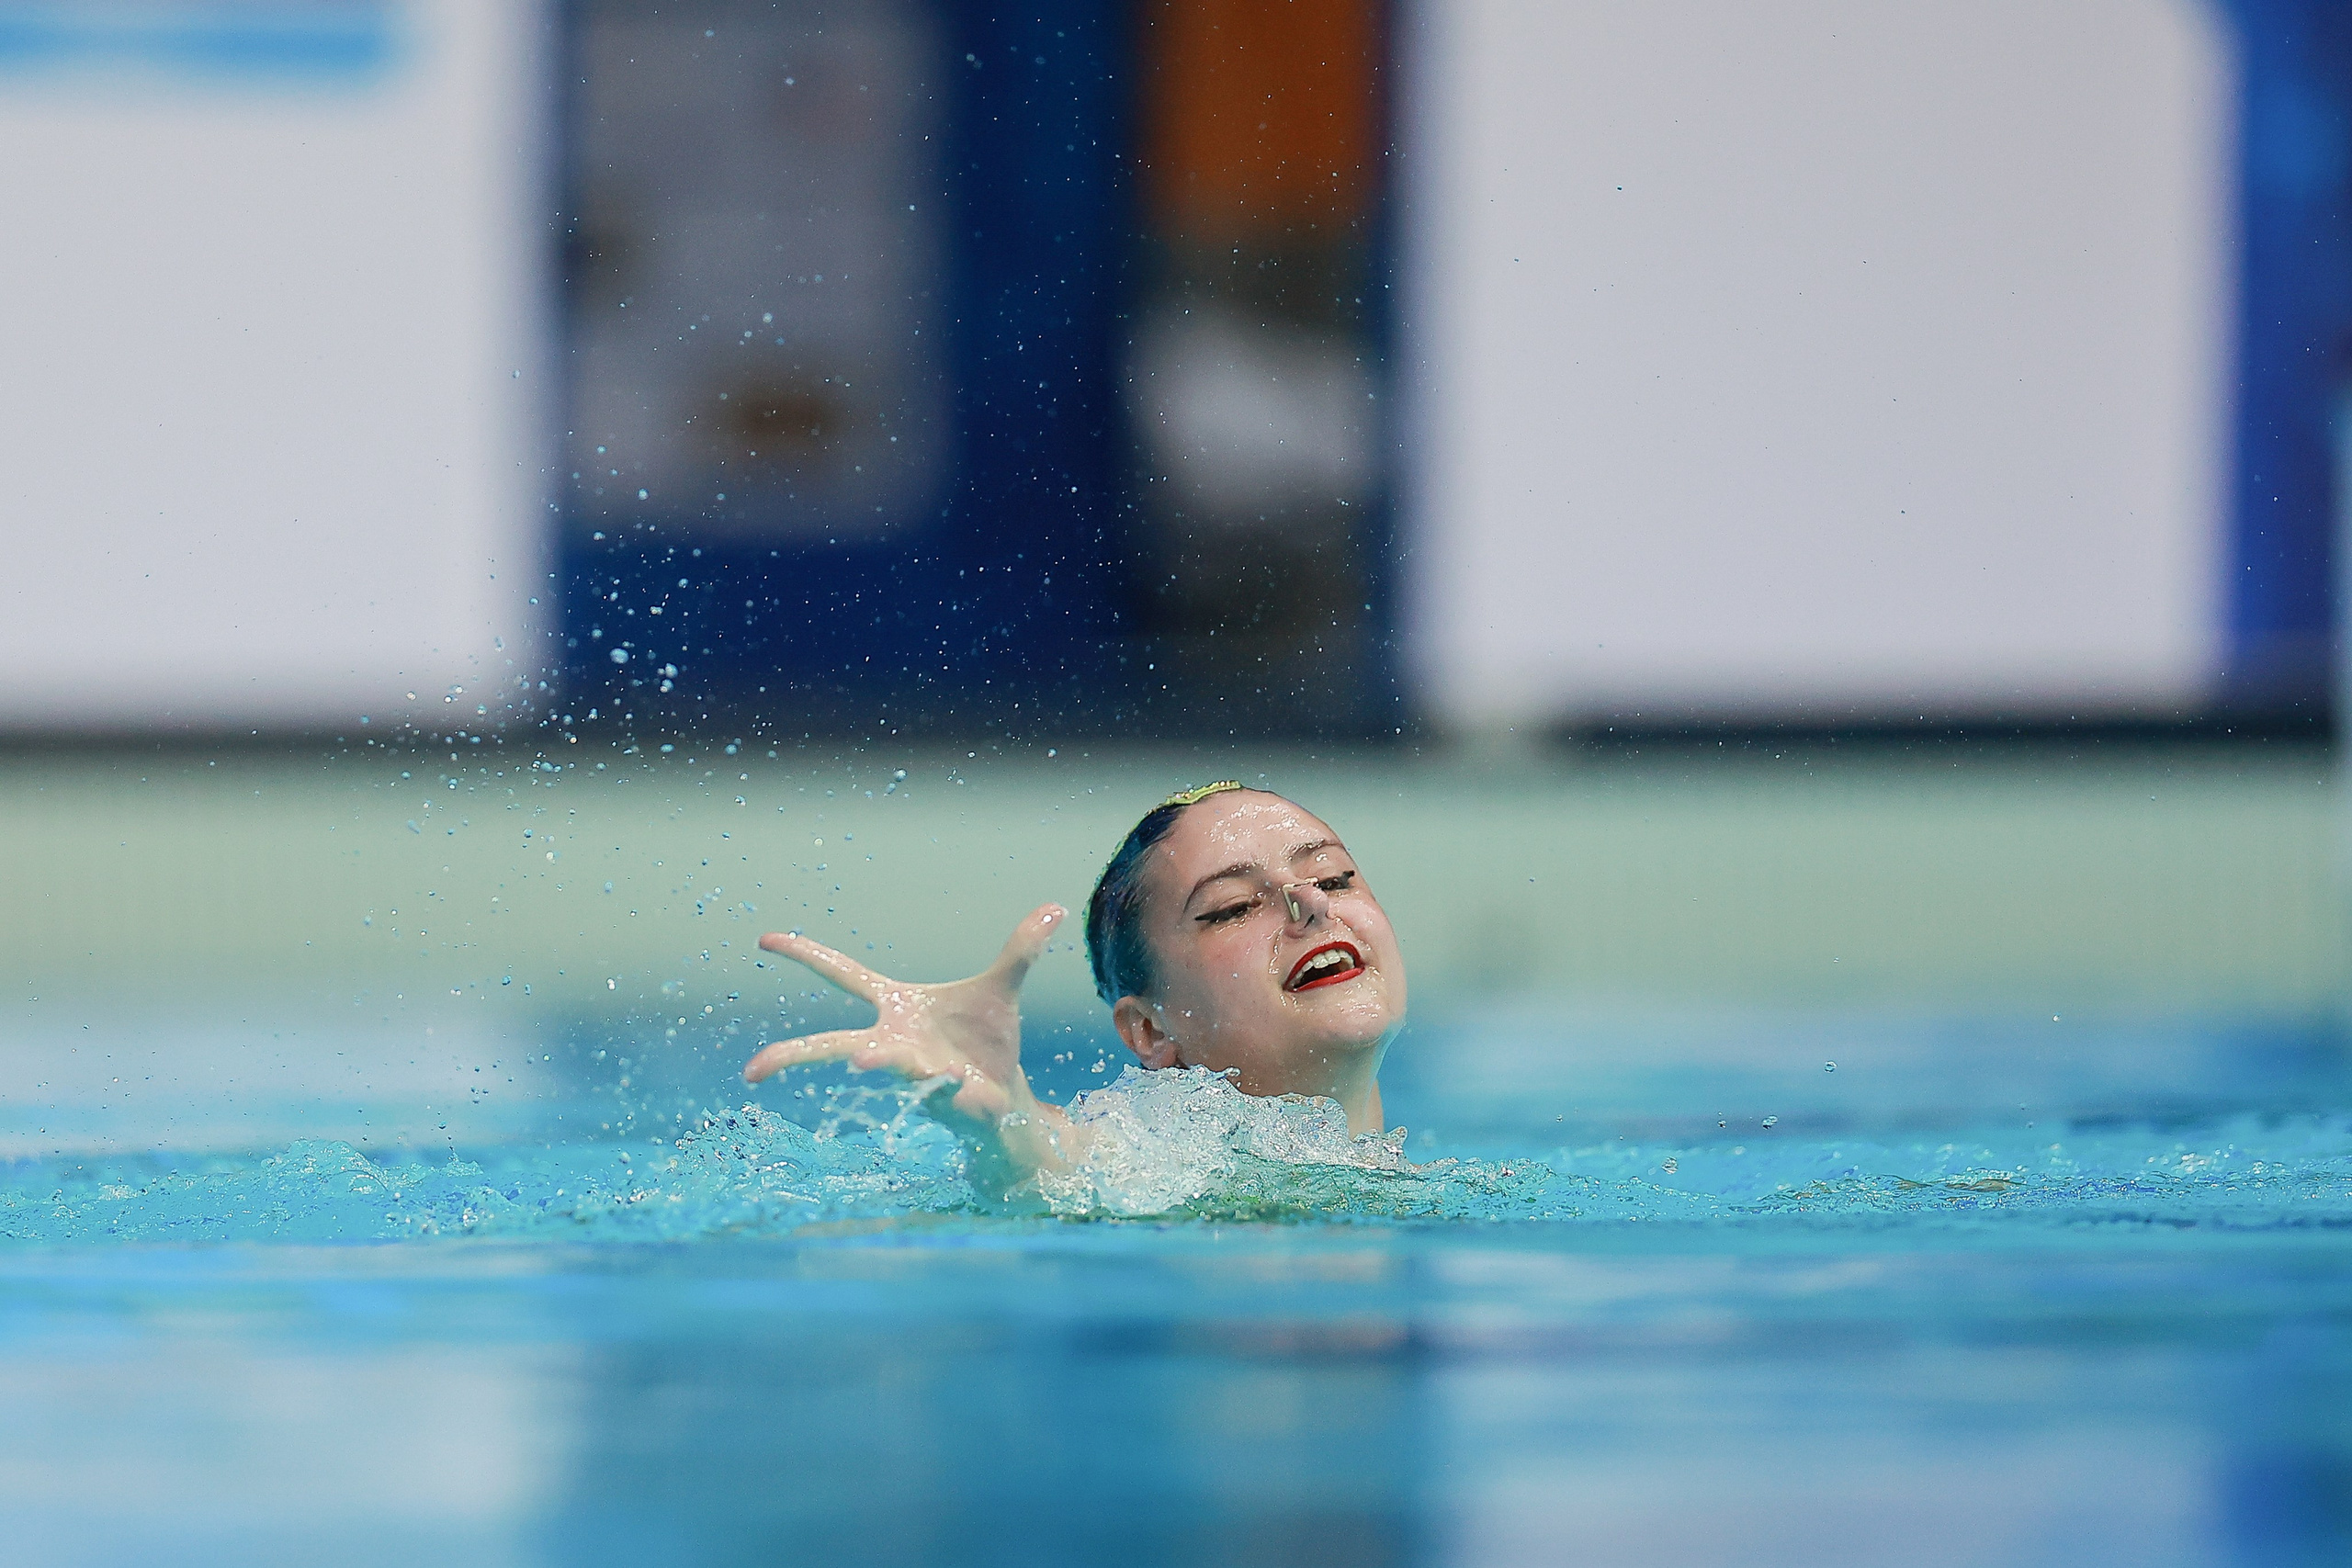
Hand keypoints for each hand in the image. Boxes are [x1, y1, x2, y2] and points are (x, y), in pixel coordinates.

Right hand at [745, 904, 1071, 1189]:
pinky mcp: (950, 1098)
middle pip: (833, 1044)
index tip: (764, 939)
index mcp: (897, 1006)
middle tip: (754, 1067)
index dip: (806, 956)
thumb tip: (1056, 906)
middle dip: (795, 1055)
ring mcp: (917, 1072)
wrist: (1007, 1090)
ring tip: (865, 1061)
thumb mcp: (1002, 987)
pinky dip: (952, 1087)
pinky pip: (947, 1091)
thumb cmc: (984, 1039)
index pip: (843, 976)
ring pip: (888, 1067)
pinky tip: (958, 1084)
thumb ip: (1021, 948)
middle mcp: (895, 1041)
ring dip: (879, 1062)